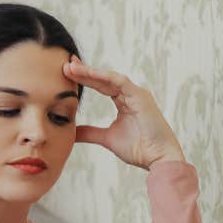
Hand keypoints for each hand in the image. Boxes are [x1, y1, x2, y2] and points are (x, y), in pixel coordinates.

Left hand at [62, 57, 185, 169]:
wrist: (158, 158)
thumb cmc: (139, 149)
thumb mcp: (106, 138)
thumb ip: (89, 133)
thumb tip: (71, 132)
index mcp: (124, 102)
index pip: (100, 85)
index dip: (84, 78)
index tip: (66, 73)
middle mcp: (130, 94)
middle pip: (103, 79)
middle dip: (83, 71)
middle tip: (65, 64)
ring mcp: (136, 93)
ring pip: (108, 78)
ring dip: (90, 72)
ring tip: (71, 67)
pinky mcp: (140, 96)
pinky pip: (119, 81)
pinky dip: (103, 76)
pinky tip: (88, 72)